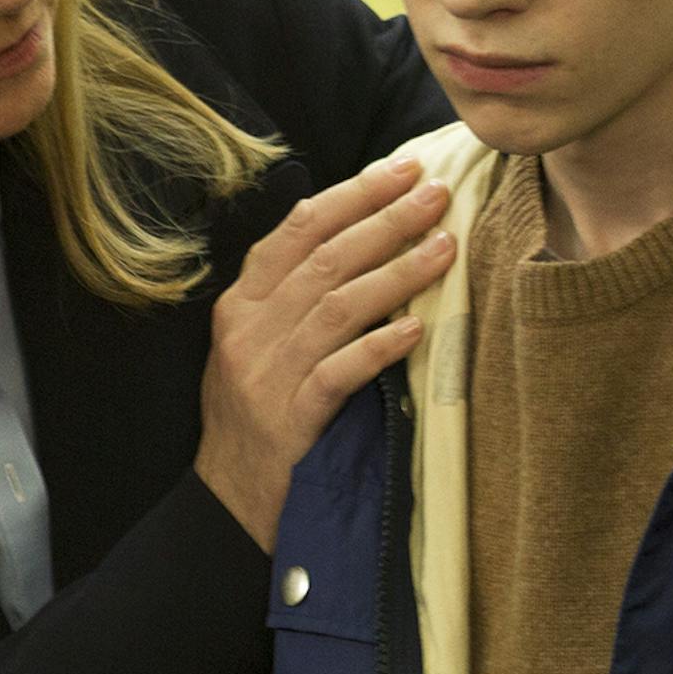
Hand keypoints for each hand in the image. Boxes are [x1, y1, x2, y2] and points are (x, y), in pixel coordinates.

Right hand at [196, 156, 457, 550]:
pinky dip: (378, 347)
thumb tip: (361, 238)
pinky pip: (338, 373)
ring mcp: (266, 375)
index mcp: (241, 304)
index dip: (353, 194)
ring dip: (396, 271)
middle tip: (439, 193)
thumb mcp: (258, 347)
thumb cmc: (257, 418)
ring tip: (446, 247)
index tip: (404, 169)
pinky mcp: (290, 420)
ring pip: (336, 306)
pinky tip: (417, 328)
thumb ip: (295, 298)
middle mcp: (248, 330)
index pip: (297, 229)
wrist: (227, 504)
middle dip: (386, 219)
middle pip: (324, 258)